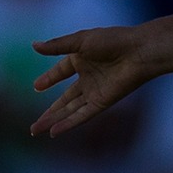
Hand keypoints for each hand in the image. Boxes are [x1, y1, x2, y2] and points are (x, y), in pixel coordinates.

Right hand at [29, 27, 154, 135]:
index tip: (36, 86)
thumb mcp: (80, 41)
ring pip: (70, 109)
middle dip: (49, 111)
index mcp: (81, 59)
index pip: (61, 71)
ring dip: (54, 120)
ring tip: (36, 130)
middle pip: (64, 99)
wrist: (138, 52)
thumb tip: (33, 45)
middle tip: (34, 124)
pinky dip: (68, 123)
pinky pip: (82, 115)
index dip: (49, 79)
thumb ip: (56, 46)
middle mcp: (87, 77)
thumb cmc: (112, 41)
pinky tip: (55, 131)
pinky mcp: (102, 101)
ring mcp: (94, 91)